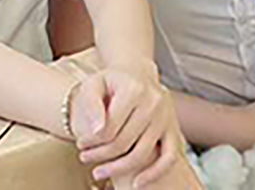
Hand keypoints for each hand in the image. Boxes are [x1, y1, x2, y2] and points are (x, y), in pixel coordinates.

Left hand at [70, 63, 182, 187]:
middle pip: (124, 141)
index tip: (80, 144)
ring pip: (142, 153)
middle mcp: (155, 102)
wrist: (138, 75)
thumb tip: (96, 131)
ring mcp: (167, 118)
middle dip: (101, 154)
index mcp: (135, 89)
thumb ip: (91, 103)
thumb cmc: (112, 82)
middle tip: (84, 158)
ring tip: (98, 171)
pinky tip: (137, 184)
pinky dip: (154, 173)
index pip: (110, 126)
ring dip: (118, 168)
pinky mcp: (174, 130)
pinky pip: (168, 158)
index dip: (92, 140)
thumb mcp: (94, 83)